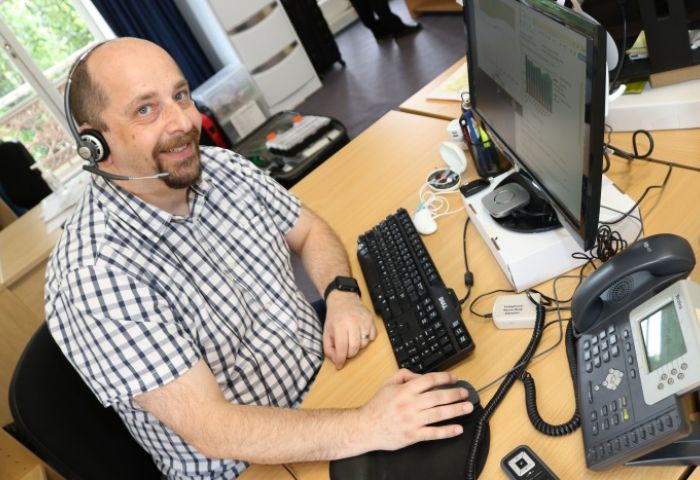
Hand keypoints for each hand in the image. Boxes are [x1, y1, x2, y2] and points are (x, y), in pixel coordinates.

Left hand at [323, 291, 375, 368]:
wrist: (343, 299)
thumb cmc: (334, 317)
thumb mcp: (326, 332)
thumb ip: (328, 348)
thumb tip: (337, 361)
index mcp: (340, 325)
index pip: (342, 348)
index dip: (341, 359)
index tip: (340, 365)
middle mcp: (353, 322)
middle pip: (355, 348)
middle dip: (350, 354)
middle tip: (345, 351)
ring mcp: (364, 321)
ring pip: (365, 344)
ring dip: (358, 346)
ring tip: (352, 340)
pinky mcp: (371, 319)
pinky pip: (372, 337)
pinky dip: (367, 339)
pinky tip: (360, 335)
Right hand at [358, 370, 473, 451]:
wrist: (366, 427)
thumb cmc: (377, 406)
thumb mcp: (388, 383)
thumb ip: (404, 375)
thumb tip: (420, 375)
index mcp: (405, 390)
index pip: (429, 380)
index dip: (444, 378)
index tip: (454, 378)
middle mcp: (410, 405)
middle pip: (438, 397)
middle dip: (455, 394)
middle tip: (465, 393)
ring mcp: (412, 421)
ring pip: (439, 414)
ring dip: (456, 410)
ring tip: (468, 407)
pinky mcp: (413, 435)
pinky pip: (433, 433)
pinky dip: (447, 432)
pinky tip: (457, 429)